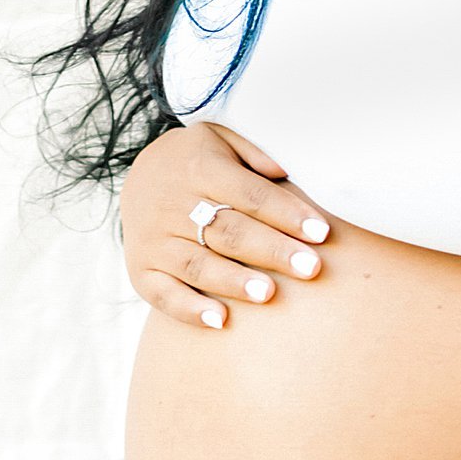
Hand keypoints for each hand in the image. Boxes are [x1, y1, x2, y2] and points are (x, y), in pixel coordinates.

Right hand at [119, 120, 331, 329]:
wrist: (139, 174)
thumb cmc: (198, 162)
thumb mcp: (221, 139)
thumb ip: (254, 154)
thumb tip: (285, 174)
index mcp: (200, 168)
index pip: (249, 194)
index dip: (286, 213)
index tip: (321, 232)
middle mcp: (172, 205)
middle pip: (228, 231)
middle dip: (272, 251)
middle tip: (310, 268)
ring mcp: (153, 240)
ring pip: (197, 265)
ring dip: (234, 281)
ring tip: (269, 294)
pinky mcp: (140, 269)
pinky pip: (163, 294)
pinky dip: (189, 310)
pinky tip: (220, 320)